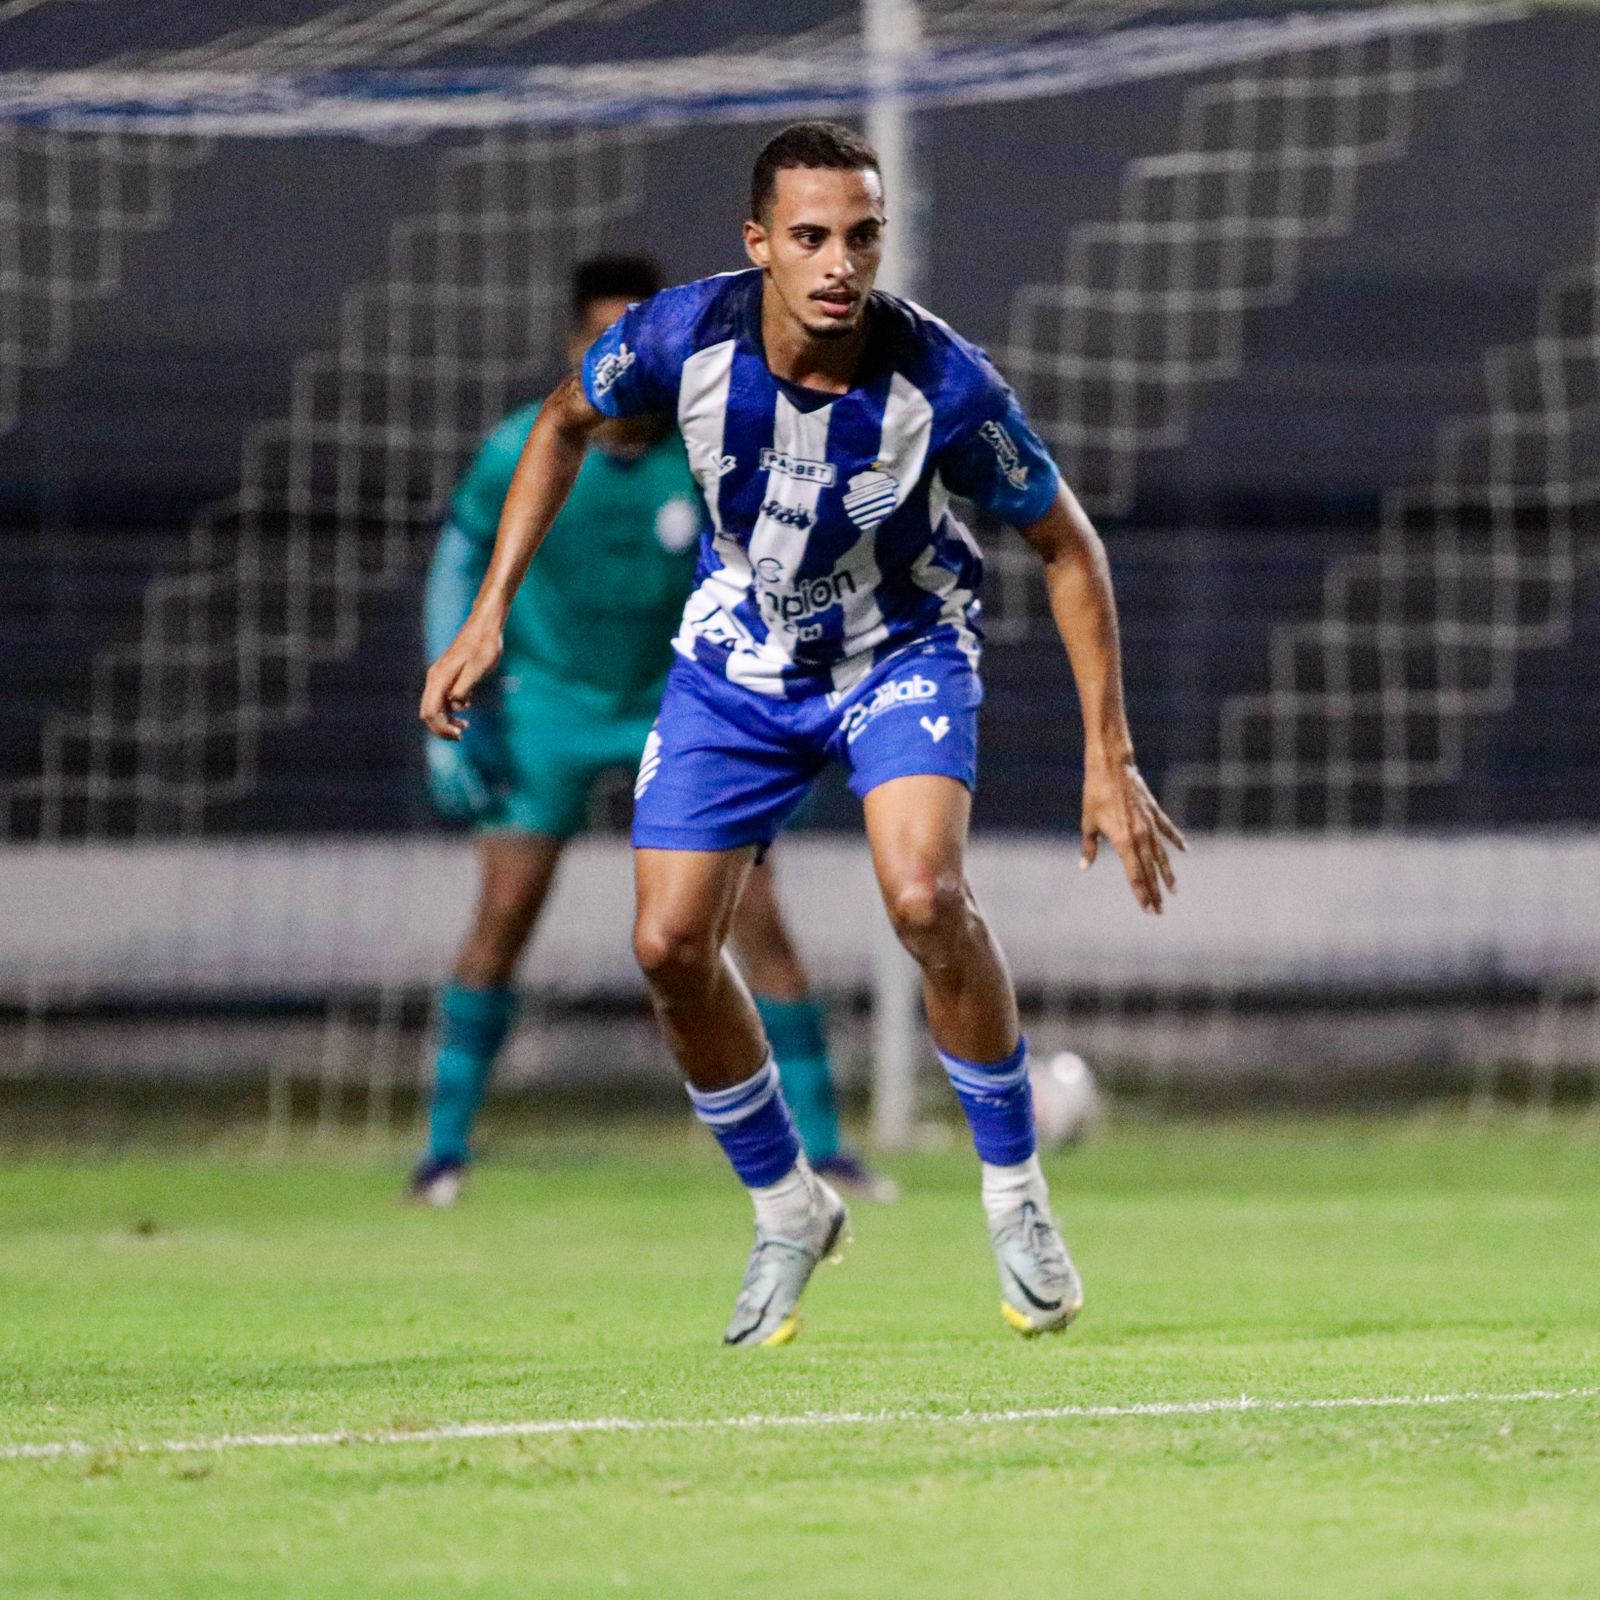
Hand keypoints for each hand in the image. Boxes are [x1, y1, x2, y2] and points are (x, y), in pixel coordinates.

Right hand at [421, 613, 502, 739]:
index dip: (441, 728)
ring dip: (447, 719)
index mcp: (439, 678)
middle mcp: (435, 678)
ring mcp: (440, 676)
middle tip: (461, 735)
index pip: (430, 712)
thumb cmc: (484, 647)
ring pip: (435, 706)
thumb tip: (454, 704)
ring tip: (465, 725)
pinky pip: (443, 698)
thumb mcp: (477, 669)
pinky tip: (467, 707)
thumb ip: (463, 688)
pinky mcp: (447, 675)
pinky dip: (452, 708)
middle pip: (428, 712)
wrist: (485, 627)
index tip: (459, 735)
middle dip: (442, 727)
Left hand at [1079, 755, 1185, 913]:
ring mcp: (1150, 824)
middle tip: (1160, 910)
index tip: (1148, 909)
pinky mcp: (1154, 812)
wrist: (1111, 766)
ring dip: (1167, 873)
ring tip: (1174, 890)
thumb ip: (1089, 846)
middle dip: (1155, 891)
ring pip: (1161, 855)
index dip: (1141, 893)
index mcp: (1124, 841)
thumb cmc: (1095, 794)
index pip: (1135, 875)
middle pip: (1150, 870)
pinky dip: (1176, 840)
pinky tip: (1185, 850)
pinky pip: (1167, 830)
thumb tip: (1084, 866)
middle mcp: (1141, 836)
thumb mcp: (1088, 822)